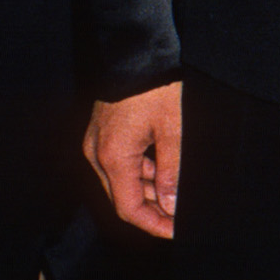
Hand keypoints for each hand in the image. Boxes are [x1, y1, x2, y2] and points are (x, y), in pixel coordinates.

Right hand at [84, 84, 182, 238]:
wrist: (136, 49)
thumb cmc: (157, 86)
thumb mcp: (173, 130)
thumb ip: (172, 172)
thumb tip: (171, 206)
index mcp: (113, 158)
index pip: (130, 209)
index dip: (154, 225)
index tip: (177, 231)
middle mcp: (97, 154)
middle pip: (123, 198)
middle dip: (153, 211)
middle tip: (182, 217)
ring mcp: (97, 142)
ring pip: (122, 181)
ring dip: (149, 191)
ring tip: (179, 194)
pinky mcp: (103, 132)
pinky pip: (120, 162)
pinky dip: (142, 172)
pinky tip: (166, 171)